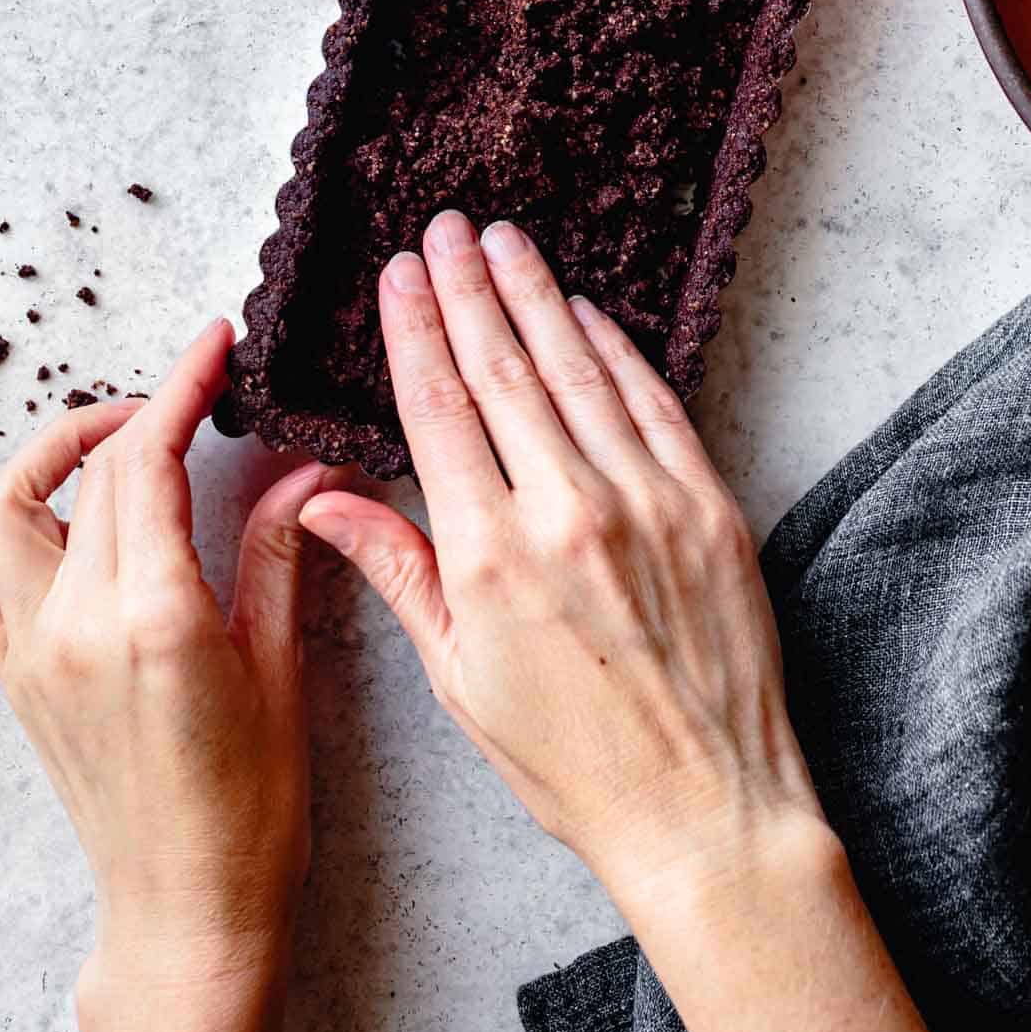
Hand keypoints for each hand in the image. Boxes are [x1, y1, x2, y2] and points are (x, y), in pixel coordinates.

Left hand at [0, 320, 345, 1031]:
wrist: (186, 906)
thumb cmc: (251, 806)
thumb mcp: (281, 668)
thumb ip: (282, 553)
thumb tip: (311, 468)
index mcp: (154, 617)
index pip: (148, 461)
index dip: (182, 385)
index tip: (213, 342)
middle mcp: (77, 625)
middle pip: (93, 471)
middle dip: (146, 408)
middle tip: (198, 387)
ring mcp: (34, 652)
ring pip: (10, 510)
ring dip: (59, 456)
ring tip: (121, 445)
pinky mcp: (17, 678)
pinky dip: (15, 527)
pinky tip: (70, 525)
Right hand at [300, 212, 822, 902]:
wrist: (704, 805)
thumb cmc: (570, 758)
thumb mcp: (458, 676)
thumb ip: (397, 570)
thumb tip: (320, 499)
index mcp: (491, 556)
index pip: (440, 409)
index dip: (416, 330)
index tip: (400, 273)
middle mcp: (567, 512)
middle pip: (505, 369)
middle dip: (469, 288)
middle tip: (447, 226)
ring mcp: (647, 502)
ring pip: (578, 372)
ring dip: (538, 297)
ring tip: (507, 241)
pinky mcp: (709, 505)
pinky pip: (654, 405)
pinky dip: (618, 351)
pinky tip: (587, 311)